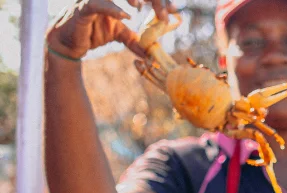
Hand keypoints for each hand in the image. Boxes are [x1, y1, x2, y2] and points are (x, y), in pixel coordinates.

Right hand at [45, 0, 176, 60]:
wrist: (69, 44)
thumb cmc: (92, 33)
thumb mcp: (119, 35)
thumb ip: (136, 39)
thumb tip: (152, 51)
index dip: (157, 1)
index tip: (175, 10)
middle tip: (165, 9)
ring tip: (141, 6)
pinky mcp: (83, 9)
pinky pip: (96, 5)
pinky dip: (112, 10)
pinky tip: (125, 16)